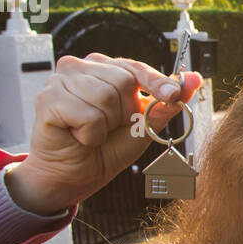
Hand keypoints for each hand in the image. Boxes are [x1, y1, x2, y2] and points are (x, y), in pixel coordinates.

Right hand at [5, 54, 203, 214]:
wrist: (72, 176)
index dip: (156, 81)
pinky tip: (77, 136)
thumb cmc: (104, 149)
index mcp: (105, 69)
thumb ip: (165, 103)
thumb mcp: (143, 127)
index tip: (173, 93)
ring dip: (104, 126)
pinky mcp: (48, 98)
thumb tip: (194, 79)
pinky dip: (89, 134)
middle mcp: (81, 66)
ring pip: (105, 98)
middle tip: (106, 127)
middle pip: (122, 82)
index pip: (136, 68)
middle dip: (122, 113)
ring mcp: (62, 80)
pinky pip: (87, 115)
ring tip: (90, 132)